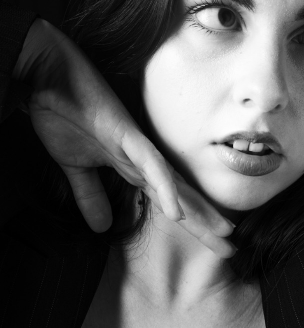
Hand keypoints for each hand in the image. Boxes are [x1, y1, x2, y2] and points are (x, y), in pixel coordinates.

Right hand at [14, 20, 235, 255]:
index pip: (169, 201)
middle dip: (206, 223)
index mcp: (133, 166)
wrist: (47, 77)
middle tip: (232, 250)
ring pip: (174, 184)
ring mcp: (136, 146)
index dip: (192, 223)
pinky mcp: (124, 134)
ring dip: (198, 210)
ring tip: (223, 233)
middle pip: (181, 196)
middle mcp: (142, 158)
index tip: (214, 245)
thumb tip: (101, 228)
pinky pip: (149, 165)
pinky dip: (164, 188)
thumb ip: (91, 195)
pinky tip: (177, 213)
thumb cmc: (62, 115)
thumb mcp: (75, 167)